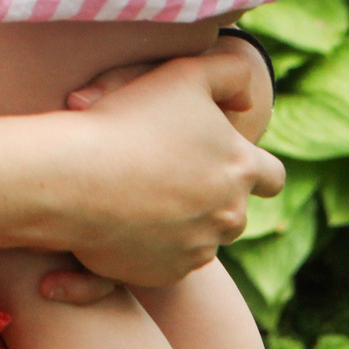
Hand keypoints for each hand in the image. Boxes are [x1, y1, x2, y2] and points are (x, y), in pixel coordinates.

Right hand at [22, 54, 284, 289]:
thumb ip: (230, 74)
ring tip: (142, 194)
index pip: (272, 176)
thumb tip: (248, 103)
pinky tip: (125, 218)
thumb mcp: (185, 74)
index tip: (224, 161)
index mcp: (239, 168)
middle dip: (213, 197)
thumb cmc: (128, 120)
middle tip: (170, 174)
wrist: (76, 177)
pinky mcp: (167, 273)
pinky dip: (154, 245)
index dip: (253, 168)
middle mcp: (228, 215)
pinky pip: (169, 260)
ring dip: (184, 222)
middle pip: (234, 211)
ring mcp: (199, 249)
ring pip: (203, 237)